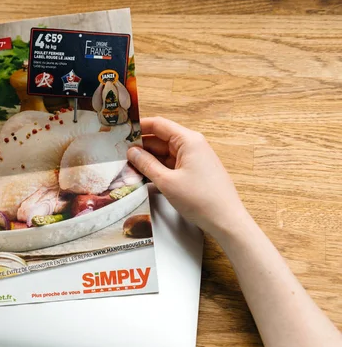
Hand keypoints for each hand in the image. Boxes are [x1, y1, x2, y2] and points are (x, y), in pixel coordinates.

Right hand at [127, 117, 247, 236]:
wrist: (226, 221)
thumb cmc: (201, 200)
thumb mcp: (167, 182)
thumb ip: (146, 164)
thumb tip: (132, 152)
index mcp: (188, 141)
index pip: (159, 125)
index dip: (139, 127)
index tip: (121, 132)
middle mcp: (193, 146)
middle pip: (161, 139)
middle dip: (141, 146)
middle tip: (119, 154)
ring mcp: (194, 160)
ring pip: (165, 154)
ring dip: (148, 160)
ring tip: (128, 167)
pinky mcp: (194, 173)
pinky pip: (172, 165)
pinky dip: (158, 169)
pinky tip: (144, 177)